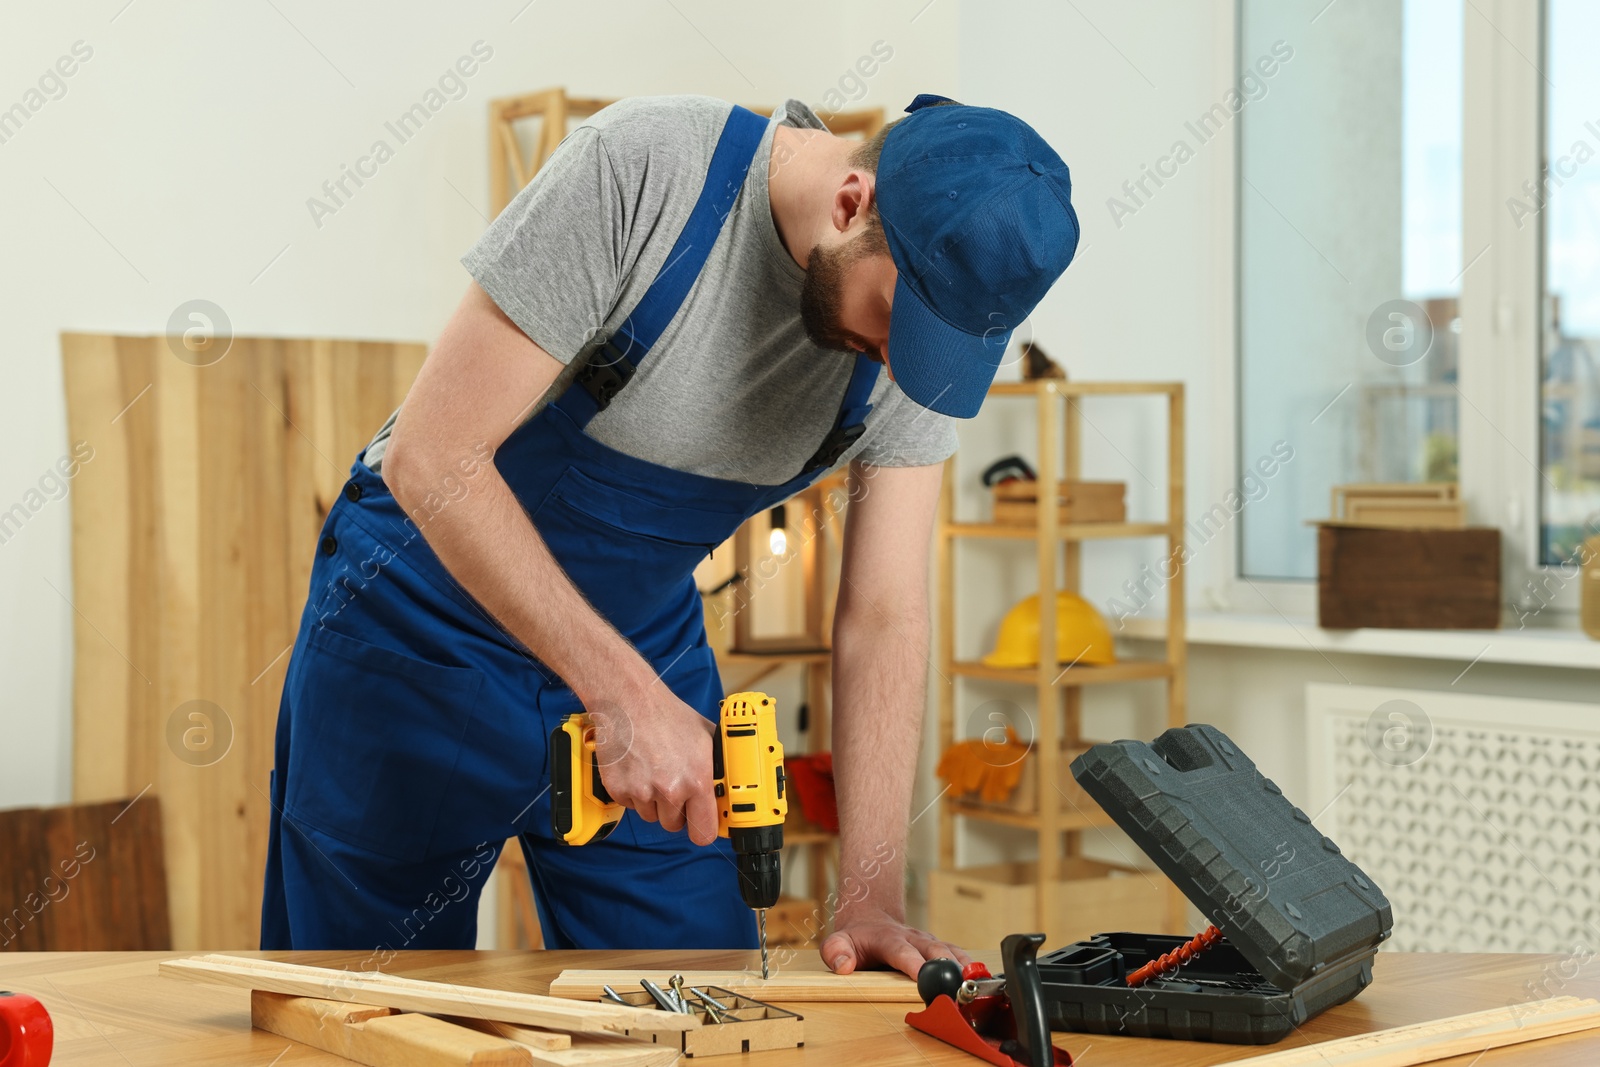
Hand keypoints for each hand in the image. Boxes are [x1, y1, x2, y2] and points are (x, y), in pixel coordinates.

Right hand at [586, 683, 717, 844]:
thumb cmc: (668, 715)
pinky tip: (637, 767)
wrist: (630, 701)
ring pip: (650, 815)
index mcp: (697, 780)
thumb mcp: (705, 736)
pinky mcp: (619, 789)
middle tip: (673, 786)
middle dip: (675, 811)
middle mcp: (670, 790)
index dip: (702, 829)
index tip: (701, 824)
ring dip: (653, 801)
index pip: (703, 832)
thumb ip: (718, 765)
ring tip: (654, 769)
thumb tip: (729, 785)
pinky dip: (633, 791)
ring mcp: (642, 791)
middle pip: (674, 825)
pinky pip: (630, 804)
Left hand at [820, 905, 972, 978]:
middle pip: (934, 950)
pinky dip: (970, 965)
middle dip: (945, 967)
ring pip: (950, 951)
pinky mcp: (938, 947)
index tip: (923, 976)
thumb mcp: (836, 942)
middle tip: (955, 986)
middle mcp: (913, 938)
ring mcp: (928, 942)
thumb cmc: (856, 938)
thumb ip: (836, 953)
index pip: (901, 951)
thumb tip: (844, 965)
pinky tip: (981, 978)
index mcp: (888, 939)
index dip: (913, 963)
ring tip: (976, 983)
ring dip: (964, 965)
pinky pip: (958, 954)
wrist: (870, 919)